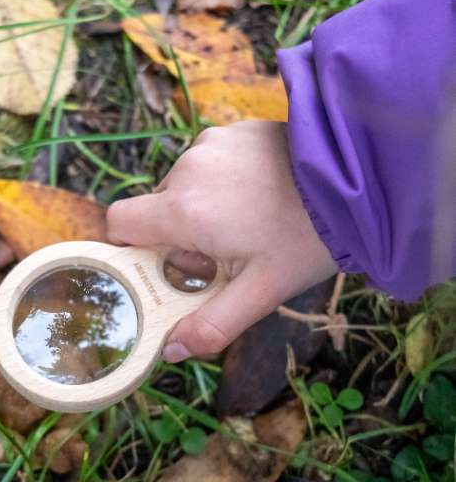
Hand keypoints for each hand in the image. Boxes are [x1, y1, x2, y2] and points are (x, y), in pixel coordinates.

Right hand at [107, 121, 337, 361]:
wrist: (360, 177)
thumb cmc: (308, 238)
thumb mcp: (261, 291)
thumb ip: (212, 325)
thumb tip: (172, 351)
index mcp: (185, 210)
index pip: (120, 222)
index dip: (132, 249)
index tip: (165, 268)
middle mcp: (188, 169)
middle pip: (157, 209)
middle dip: (181, 237)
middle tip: (228, 256)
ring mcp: (211, 143)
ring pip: (185, 186)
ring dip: (203, 208)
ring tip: (252, 223)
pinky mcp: (234, 130)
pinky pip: (210, 162)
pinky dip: (223, 182)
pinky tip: (262, 194)